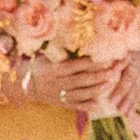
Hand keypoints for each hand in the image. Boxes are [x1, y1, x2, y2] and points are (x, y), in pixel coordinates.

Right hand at [19, 50, 139, 116]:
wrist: (25, 87)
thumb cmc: (39, 66)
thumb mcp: (44, 56)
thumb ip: (58, 50)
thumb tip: (72, 33)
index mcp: (53, 70)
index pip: (73, 66)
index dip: (87, 63)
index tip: (102, 58)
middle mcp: (56, 83)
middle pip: (79, 80)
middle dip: (97, 76)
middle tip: (113, 71)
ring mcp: (59, 95)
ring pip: (79, 94)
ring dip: (95, 90)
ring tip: (109, 84)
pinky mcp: (61, 103)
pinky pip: (75, 106)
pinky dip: (87, 106)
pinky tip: (100, 104)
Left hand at [97, 48, 139, 121]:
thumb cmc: (133, 50)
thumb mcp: (125, 48)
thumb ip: (112, 54)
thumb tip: (93, 57)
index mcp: (130, 57)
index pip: (123, 63)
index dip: (117, 69)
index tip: (110, 73)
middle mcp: (137, 68)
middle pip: (130, 81)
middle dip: (122, 92)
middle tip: (114, 102)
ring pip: (135, 91)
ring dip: (129, 102)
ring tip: (122, 112)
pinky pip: (139, 96)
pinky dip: (134, 106)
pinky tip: (128, 116)